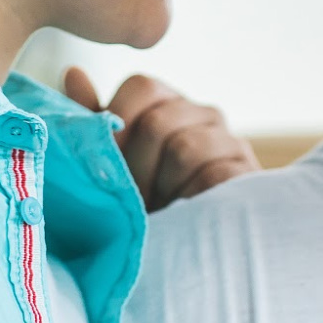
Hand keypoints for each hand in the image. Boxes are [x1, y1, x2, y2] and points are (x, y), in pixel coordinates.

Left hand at [63, 68, 259, 211]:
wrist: (186, 250)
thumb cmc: (143, 202)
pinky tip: (186, 214)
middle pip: (158, 121)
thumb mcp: (111, 162)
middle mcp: (203, 113)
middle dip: (137, 167)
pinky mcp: (249, 173)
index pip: (141, 86)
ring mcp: (230, 141)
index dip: (118, 122)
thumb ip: (93, 121)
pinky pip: (214, 176)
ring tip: (162, 208)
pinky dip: (191, 199)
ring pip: (186, 149)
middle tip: (135, 197)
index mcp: (168, 102)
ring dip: (164, 187)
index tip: (109, 160)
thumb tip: (73, 72)